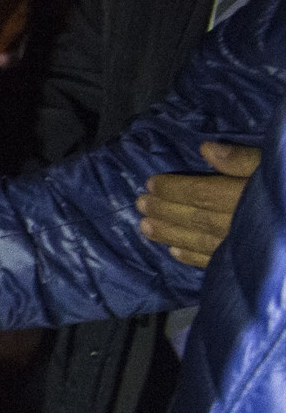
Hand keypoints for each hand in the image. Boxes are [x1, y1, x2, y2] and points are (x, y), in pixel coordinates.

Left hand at [138, 141, 261, 267]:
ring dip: (169, 233)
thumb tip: (206, 149)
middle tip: (140, 204)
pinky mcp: (247, 263)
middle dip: (164, 210)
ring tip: (144, 227)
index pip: (201, 193)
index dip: (173, 188)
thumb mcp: (273, 164)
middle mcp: (238, 225)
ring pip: (199, 240)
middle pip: (195, 217)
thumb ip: (243, 160)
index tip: (150, 183)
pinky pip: (215, 261)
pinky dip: (192, 256)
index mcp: (244, 197)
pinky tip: (174, 251)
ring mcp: (242, 247)